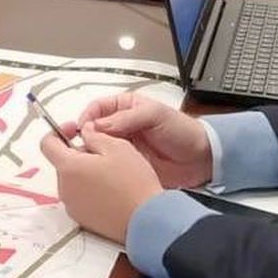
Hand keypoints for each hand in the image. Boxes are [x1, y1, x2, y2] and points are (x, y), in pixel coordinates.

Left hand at [40, 124, 164, 243]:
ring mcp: (73, 206)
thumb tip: (85, 132)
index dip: (59, 132)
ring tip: (111, 174)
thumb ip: (95, 135)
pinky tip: (112, 190)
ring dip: (85, 172)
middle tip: (103, 153)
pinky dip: (90, 190)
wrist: (146, 220)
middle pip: (62, 163)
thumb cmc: (134, 184)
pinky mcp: (83, 219)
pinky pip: (80, 197)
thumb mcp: (117, 147)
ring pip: (72, 180)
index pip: (47, 144)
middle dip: (78, 154)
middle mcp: (65, 188)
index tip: (73, 129)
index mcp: (69, 167)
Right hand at [73, 91, 213, 189]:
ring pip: (98, 147)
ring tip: (86, 159)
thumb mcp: (155, 115)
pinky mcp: (127, 165)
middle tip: (77, 145)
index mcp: (126, 107)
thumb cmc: (182, 130)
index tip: (82, 129)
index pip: (98, 108)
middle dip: (83, 136)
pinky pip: (109, 164)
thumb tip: (98, 125)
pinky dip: (101, 167)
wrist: (201, 158)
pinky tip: (98, 170)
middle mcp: (122, 126)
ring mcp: (124, 146)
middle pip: (93, 129)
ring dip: (90, 152)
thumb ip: (126, 118)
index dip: (87, 117)